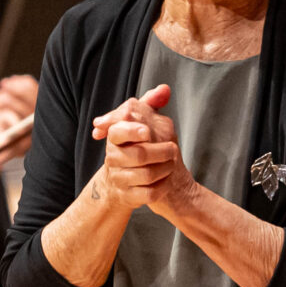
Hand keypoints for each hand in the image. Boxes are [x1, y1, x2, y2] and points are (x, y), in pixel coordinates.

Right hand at [89, 84, 190, 210]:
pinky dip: (162, 187)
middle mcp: (112, 158)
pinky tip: (166, 180)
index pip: (118, 131)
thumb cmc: (134, 146)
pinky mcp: (128, 197)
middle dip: (162, 152)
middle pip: (139, 155)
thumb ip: (150, 104)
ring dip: (165, 169)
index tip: (147, 132)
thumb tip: (164, 90)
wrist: (122, 182)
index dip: (133, 131)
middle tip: (173, 149)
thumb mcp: (140, 122)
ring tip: (172, 163)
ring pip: (147, 175)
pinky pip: (149, 194)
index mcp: (114, 138)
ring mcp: (119, 179)